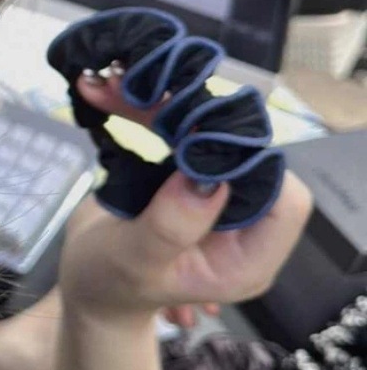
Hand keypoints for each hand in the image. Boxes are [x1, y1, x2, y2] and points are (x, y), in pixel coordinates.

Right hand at [59, 72, 312, 321]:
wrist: (86, 283)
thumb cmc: (109, 284)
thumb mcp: (135, 262)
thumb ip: (171, 228)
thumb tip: (206, 179)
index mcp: (245, 259)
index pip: (283, 200)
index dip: (246, 166)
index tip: (188, 144)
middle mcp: (241, 226)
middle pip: (243, 153)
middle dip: (191, 116)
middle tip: (133, 90)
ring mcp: (216, 199)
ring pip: (210, 132)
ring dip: (163, 104)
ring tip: (110, 85)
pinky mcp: (190, 178)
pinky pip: (183, 132)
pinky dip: (148, 110)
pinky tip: (110, 94)